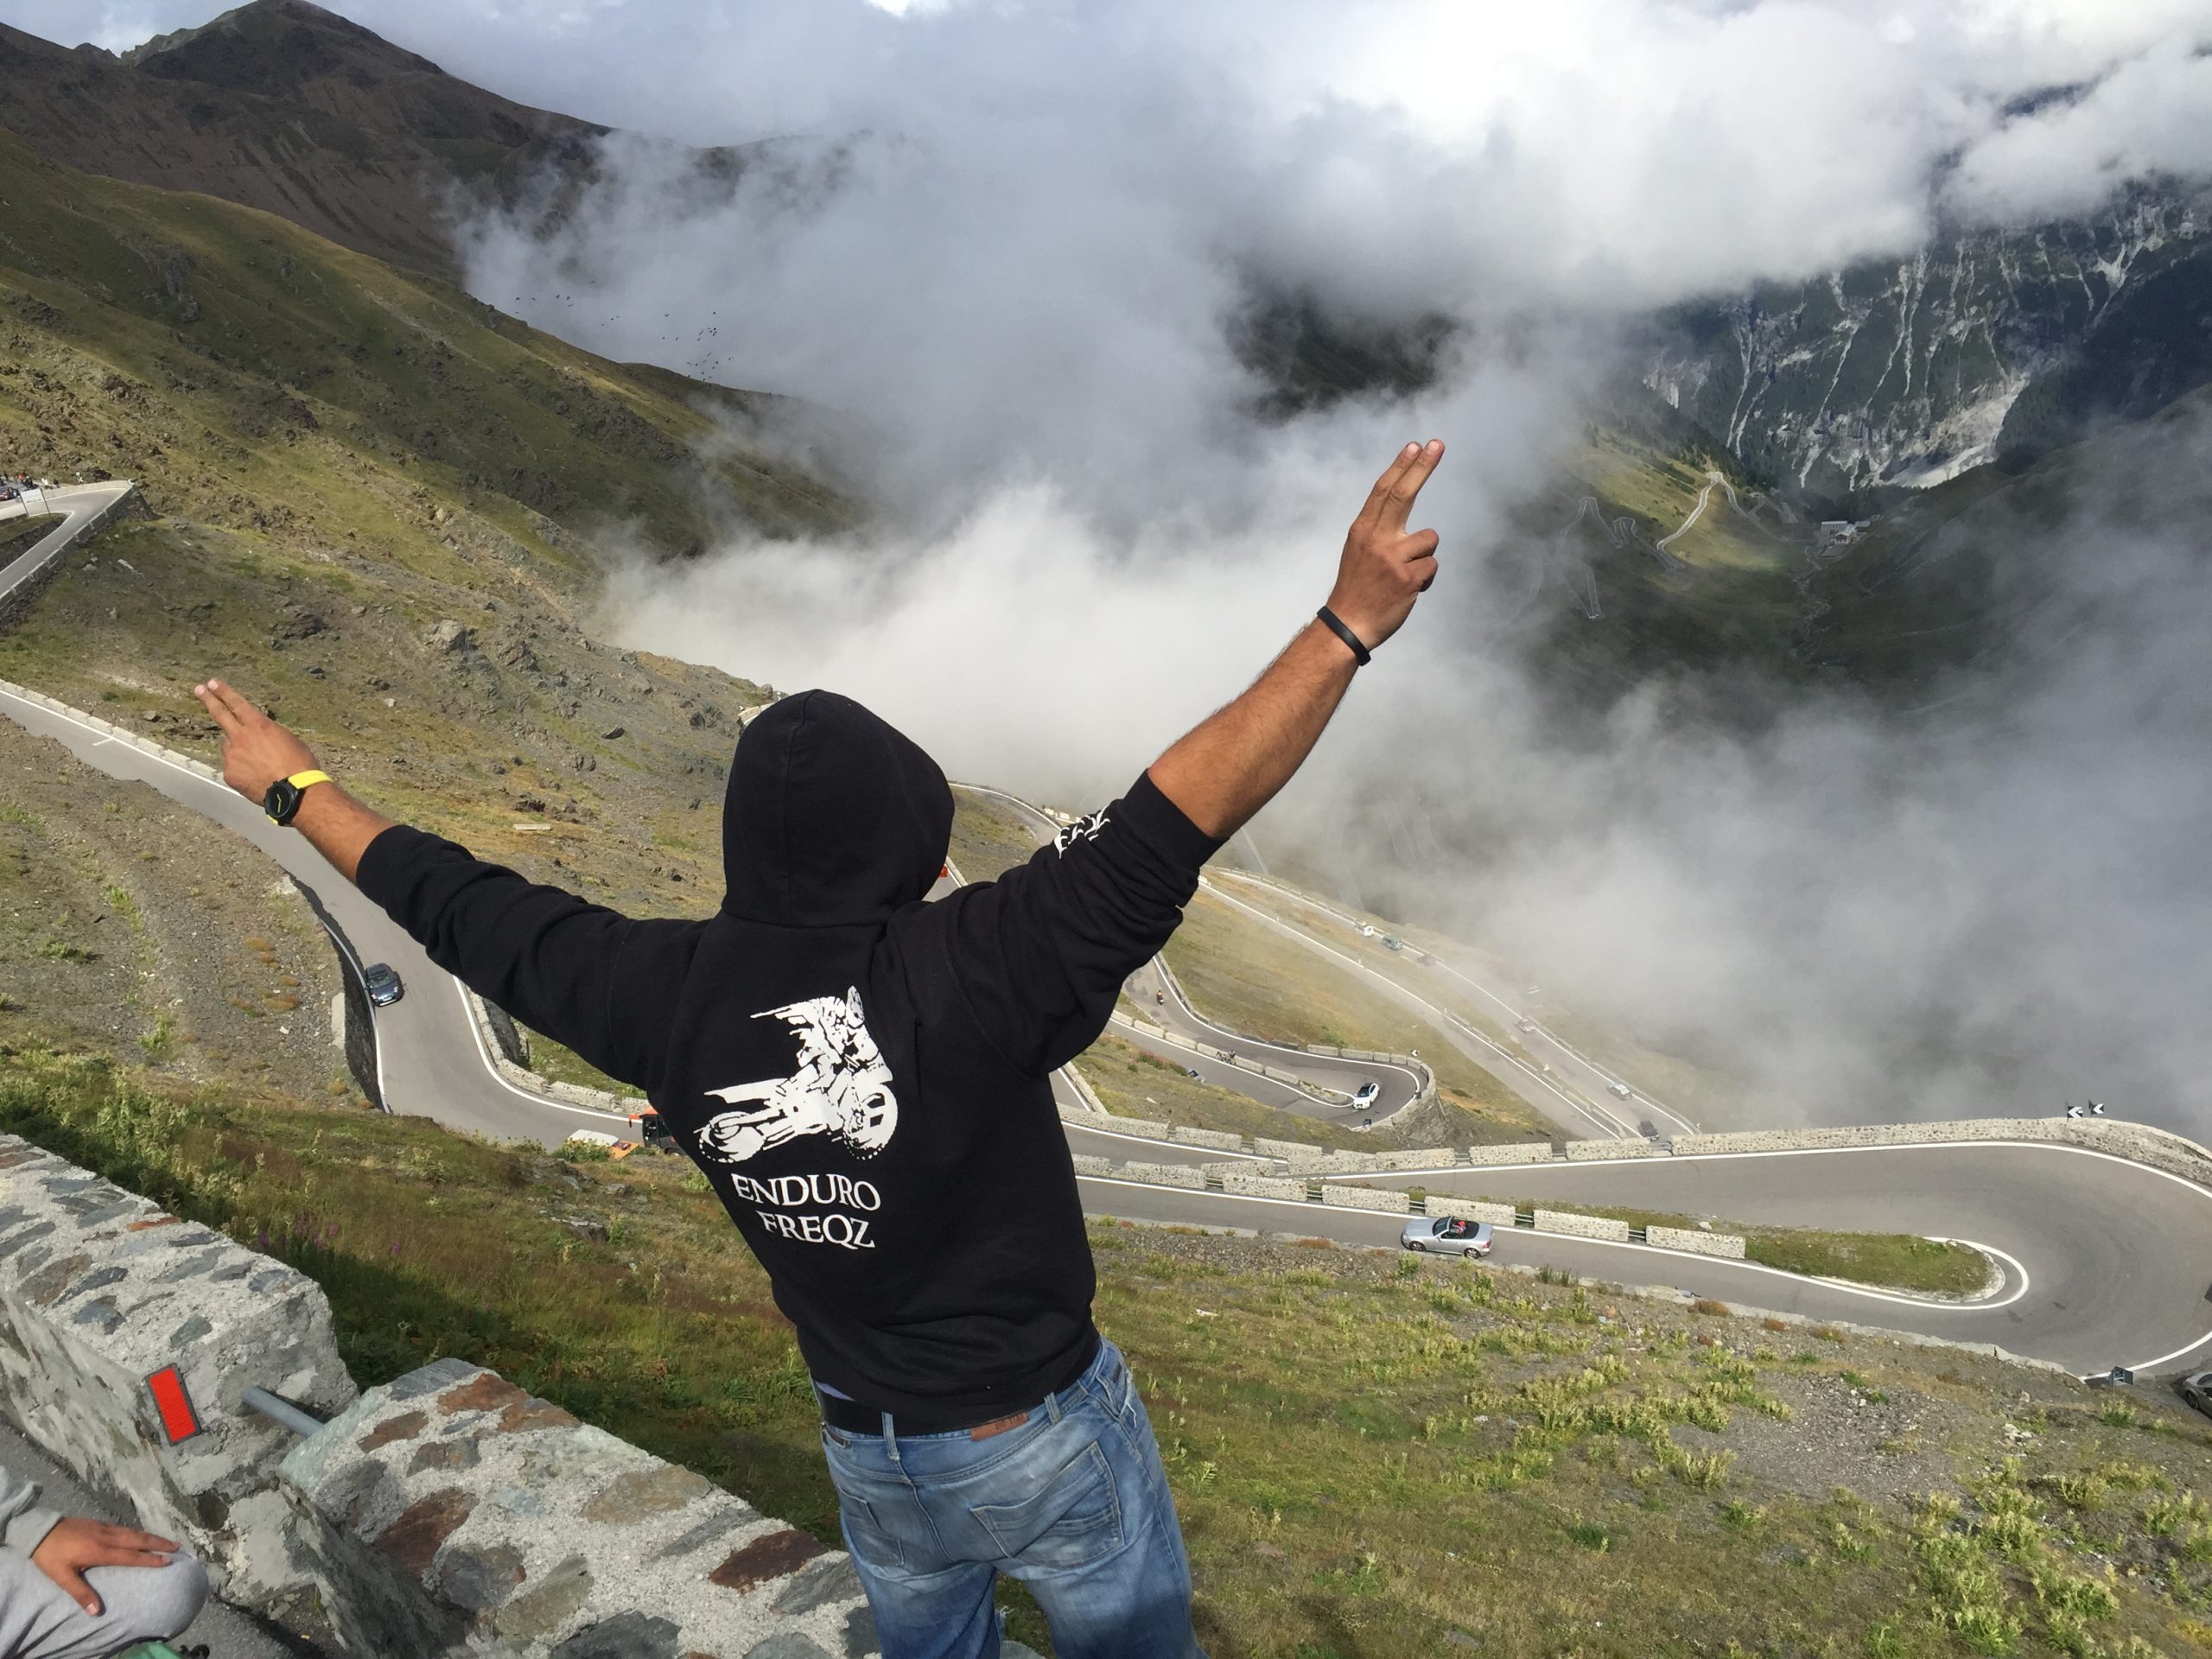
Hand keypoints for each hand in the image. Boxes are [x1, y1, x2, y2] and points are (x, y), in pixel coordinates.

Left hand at [31, 1516, 178, 1615]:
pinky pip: (124, 1528)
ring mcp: (103, 1527)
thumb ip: (80, 1593)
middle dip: (158, 1543)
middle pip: (137, 1540)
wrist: (37, 1529)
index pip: (130, 1556)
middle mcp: (106, 1537)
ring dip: (150, 1537)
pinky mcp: (98, 1523)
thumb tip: (96, 1612)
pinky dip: (137, 1532)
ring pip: (132, 1532)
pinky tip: (139, 1535)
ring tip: (165, 1541)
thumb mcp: (61, 1576)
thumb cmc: (49, 1555)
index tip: (167, 1561)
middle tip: (177, 1546)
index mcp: (99, 1551)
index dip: (149, 1559)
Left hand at [192, 677, 319, 803]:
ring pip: (230, 749)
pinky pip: (233, 769)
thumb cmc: (300, 765)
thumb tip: (260, 740)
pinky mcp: (229, 774)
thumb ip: (268, 736)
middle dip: (208, 700)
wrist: (294, 791)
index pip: (237, 703)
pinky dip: (242, 772)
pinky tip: (257, 778)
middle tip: (199, 690)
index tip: (212, 683)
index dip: (224, 692)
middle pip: (220, 715)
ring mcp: (232, 756)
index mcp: (259, 725)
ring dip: (239, 752)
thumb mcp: (289, 741)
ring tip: (258, 765)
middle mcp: (241, 737)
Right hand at [1325, 439, 1444, 651]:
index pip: (1384, 490)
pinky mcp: (1408, 578)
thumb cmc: (1357, 587)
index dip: (1401, 466)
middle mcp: (1376, 539)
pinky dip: (1425, 577)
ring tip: (1403, 575)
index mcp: (1362, 530)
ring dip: (1423, 556)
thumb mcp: (1358, 550)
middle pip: (1404, 494)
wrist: (1348, 624)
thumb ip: (1379, 528)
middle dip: (1423, 467)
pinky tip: (1407, 589)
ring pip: (1430, 539)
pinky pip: (1432, 565)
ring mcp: (1392, 558)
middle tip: (1438, 444)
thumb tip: (1401, 509)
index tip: (1416, 445)